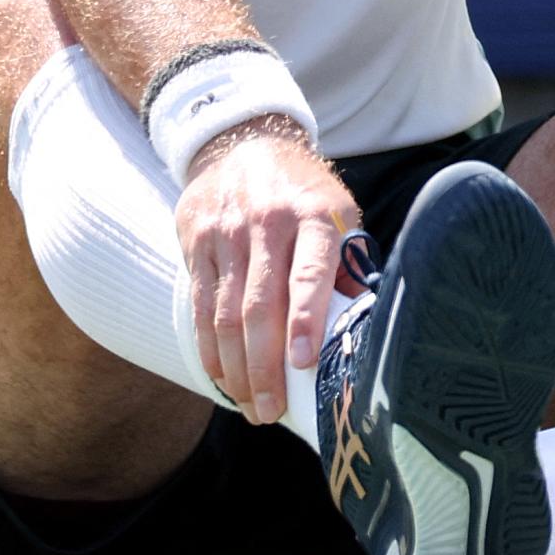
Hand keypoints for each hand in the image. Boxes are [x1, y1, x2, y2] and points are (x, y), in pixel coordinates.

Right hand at [175, 117, 359, 424]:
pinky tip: (223, 377)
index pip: (310, 272)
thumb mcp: (339, 215)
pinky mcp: (196, 241)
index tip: (302, 364)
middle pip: (259, 306)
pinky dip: (210, 348)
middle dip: (264, 367)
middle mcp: (267, 221)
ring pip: (225, 314)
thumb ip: (346, 268)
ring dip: (236, 369)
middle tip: (271, 412)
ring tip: (250, 406)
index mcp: (315, 214)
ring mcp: (226, 232)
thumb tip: (359, 332)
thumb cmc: (305, 194)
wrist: (244, 142)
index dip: (305, 320)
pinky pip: (201, 306)